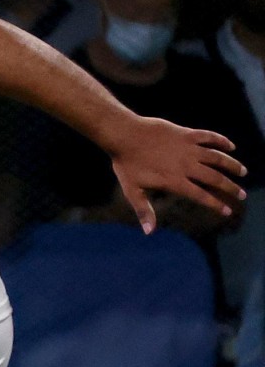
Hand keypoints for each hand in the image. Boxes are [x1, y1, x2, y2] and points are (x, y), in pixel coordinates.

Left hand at [99, 114, 245, 232]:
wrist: (124, 134)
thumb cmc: (126, 164)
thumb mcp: (132, 190)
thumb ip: (144, 210)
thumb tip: (149, 232)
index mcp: (174, 181)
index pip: (200, 196)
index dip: (215, 204)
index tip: (227, 211)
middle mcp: (185, 165)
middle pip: (214, 178)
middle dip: (230, 188)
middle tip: (242, 195)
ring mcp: (188, 148)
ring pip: (217, 158)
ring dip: (232, 165)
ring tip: (243, 172)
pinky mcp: (187, 134)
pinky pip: (209, 137)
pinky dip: (222, 141)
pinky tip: (231, 146)